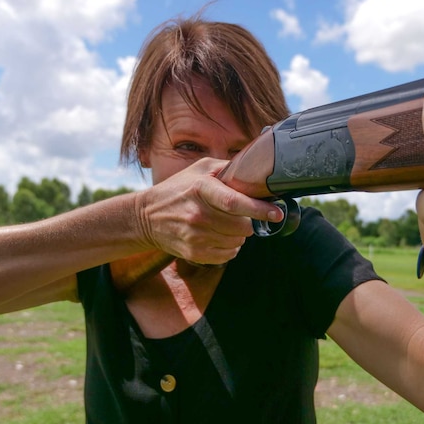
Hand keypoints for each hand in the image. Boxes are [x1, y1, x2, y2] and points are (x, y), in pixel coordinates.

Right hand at [136, 157, 283, 264]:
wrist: (146, 216)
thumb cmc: (178, 189)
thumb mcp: (199, 170)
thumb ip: (226, 168)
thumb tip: (256, 168)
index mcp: (201, 189)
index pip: (235, 202)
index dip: (259, 209)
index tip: (276, 213)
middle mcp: (197, 214)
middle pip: (241, 226)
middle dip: (249, 222)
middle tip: (243, 216)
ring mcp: (195, 236)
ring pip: (237, 242)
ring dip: (239, 235)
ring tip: (227, 225)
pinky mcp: (194, 252)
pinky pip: (227, 255)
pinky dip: (230, 247)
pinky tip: (220, 236)